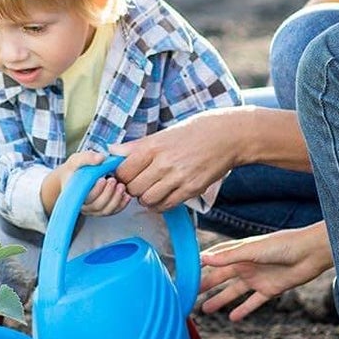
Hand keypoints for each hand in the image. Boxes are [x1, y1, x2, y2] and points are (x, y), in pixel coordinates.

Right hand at [41, 149, 129, 215]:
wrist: (74, 177)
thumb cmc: (74, 170)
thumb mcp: (76, 160)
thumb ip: (87, 158)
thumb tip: (101, 158)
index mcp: (75, 194)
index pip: (86, 198)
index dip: (96, 190)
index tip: (103, 179)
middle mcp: (83, 205)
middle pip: (97, 206)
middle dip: (108, 194)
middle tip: (113, 180)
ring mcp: (93, 209)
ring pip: (106, 210)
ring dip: (116, 199)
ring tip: (121, 186)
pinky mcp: (102, 209)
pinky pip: (112, 211)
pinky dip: (121, 204)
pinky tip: (126, 196)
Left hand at [111, 108, 243, 210]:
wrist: (227, 136)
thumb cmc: (193, 132)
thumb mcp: (162, 134)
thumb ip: (135, 146)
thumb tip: (111, 150)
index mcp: (152, 147)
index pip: (123, 171)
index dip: (121, 176)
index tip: (126, 175)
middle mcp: (163, 163)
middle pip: (133, 188)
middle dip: (132, 188)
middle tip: (139, 183)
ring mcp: (178, 178)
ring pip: (147, 200)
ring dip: (146, 198)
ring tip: (152, 189)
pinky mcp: (191, 189)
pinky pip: (166, 205)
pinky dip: (160, 204)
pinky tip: (164, 195)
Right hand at [197, 221, 333, 319]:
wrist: (310, 253)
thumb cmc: (281, 245)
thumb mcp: (251, 250)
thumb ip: (228, 257)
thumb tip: (202, 259)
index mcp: (239, 252)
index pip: (214, 258)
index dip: (200, 264)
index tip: (184, 272)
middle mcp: (245, 265)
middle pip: (221, 277)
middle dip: (206, 286)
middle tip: (190, 295)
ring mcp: (257, 278)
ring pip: (233, 292)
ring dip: (220, 300)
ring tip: (206, 309)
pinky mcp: (270, 290)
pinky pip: (253, 302)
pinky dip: (243, 310)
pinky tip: (233, 318)